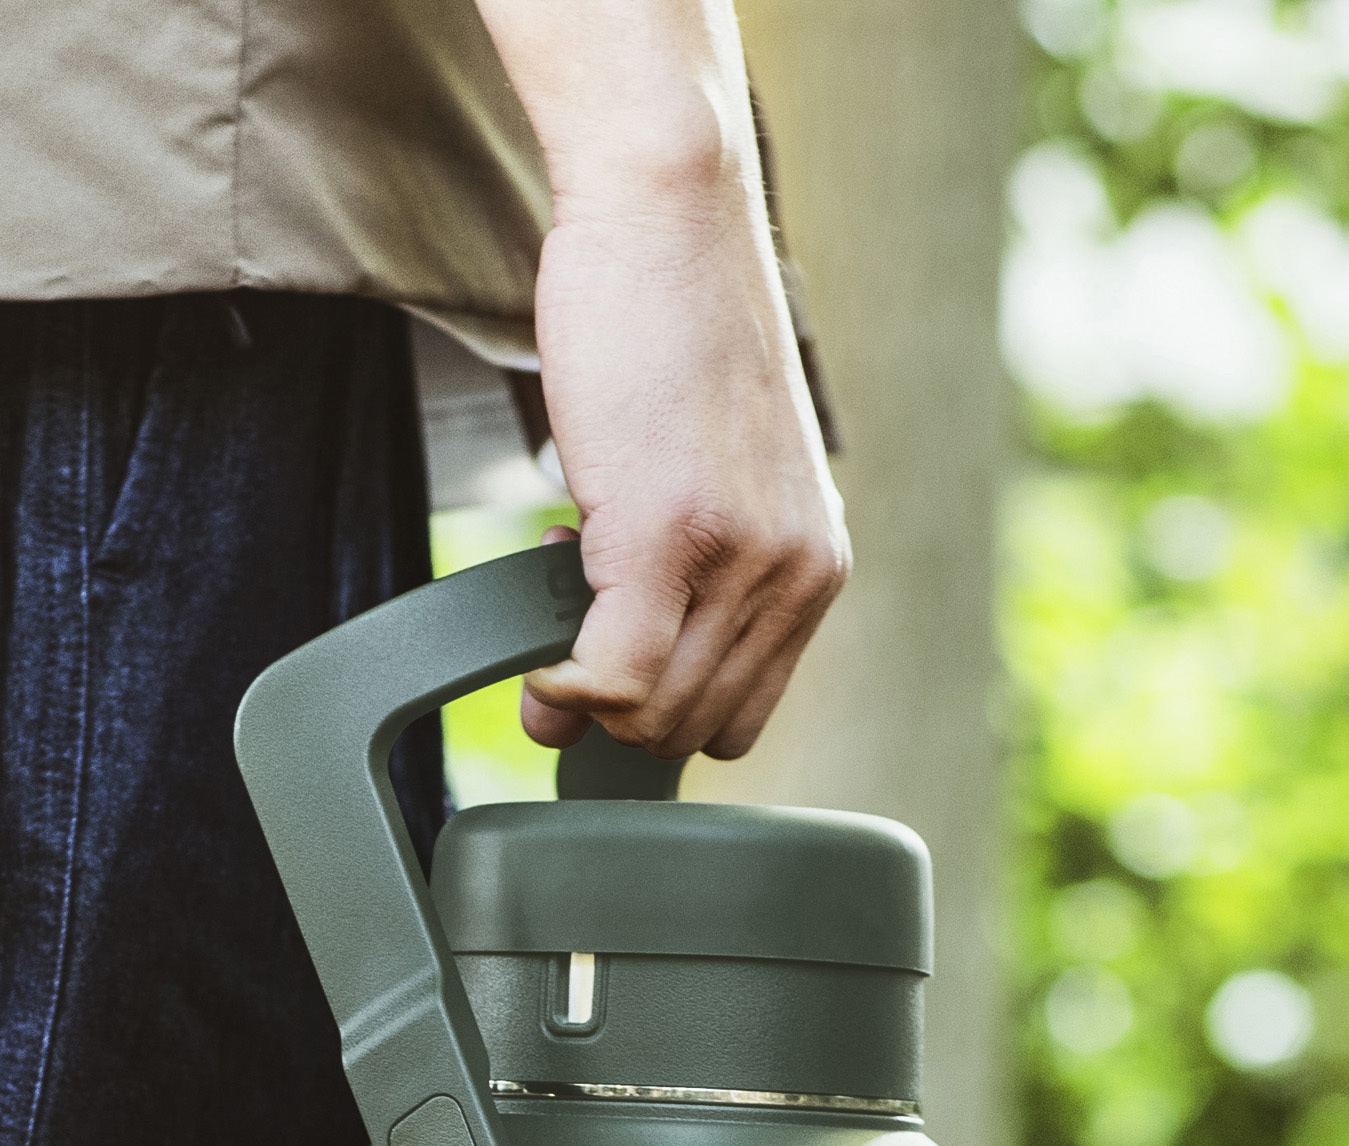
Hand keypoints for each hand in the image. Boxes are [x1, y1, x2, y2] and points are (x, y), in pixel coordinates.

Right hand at [471, 0, 846, 762]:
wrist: (668, 214)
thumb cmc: (676, 332)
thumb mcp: (718, 473)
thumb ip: (686, 583)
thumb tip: (589, 700)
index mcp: (814, 566)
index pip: (739, 716)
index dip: (661, 711)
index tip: (612, 657)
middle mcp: (793, 573)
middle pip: (692, 728)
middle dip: (617, 712)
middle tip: (566, 641)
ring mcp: (734, 560)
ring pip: (652, 714)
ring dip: (586, 695)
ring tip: (558, 606)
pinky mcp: (664, 537)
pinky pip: (612, 678)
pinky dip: (562, 685)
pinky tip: (534, 648)